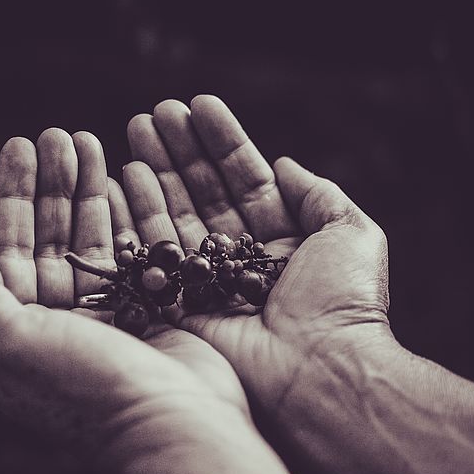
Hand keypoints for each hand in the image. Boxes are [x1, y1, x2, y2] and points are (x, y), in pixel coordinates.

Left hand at [0, 129, 249, 458]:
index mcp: (17, 333)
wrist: (174, 426)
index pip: (5, 250)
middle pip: (48, 238)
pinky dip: (126, 215)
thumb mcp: (14, 346)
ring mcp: (105, 317)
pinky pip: (130, 252)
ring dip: (87, 190)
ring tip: (91, 141)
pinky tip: (125, 177)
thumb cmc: (89, 389)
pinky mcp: (147, 312)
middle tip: (61, 133)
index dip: (11, 197)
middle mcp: (57, 324)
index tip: (20, 147)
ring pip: (90, 240)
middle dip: (51, 185)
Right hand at [124, 95, 392, 413]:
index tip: (198, 104)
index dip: (221, 141)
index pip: (245, 179)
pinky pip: (153, 255)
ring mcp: (207, 283)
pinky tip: (122, 175)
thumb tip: (283, 163)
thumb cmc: (342, 302)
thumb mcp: (351, 233)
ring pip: (175, 216)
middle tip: (156, 112)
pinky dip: (136, 216)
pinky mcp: (178, 306)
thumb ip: (318, 194)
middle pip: (204, 193)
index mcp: (280, 241)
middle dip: (181, 151)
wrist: (317, 369)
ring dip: (155, 172)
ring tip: (135, 129)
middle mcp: (239, 259)